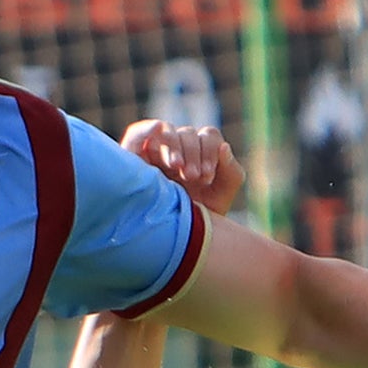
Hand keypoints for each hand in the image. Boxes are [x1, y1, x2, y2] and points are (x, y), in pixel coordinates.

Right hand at [121, 120, 243, 214]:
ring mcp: (158, 150)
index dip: (210, 151)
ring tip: (177, 166)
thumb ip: (232, 172)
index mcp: (203, 152)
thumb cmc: (200, 216)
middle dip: (193, 153)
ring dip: (175, 146)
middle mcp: (181, 148)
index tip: (207, 177)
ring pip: (168, 132)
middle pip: (189, 133)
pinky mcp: (135, 156)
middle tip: (192, 176)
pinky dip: (148, 129)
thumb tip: (223, 146)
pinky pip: (139, 133)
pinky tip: (157, 132)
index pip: (209, 136)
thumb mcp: (222, 196)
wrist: (176, 238)